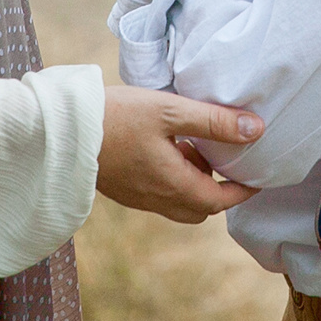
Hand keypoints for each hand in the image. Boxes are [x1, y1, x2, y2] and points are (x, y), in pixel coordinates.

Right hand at [97, 85, 261, 223]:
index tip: (257, 178)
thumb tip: (256, 129)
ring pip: (177, 203)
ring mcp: (135, 197)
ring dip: (192, 184)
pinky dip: (171, 180)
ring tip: (189, 145)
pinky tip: (162, 147)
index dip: (242, 191)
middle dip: (217, 190)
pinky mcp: (121, 189)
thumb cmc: (118, 116)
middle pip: (199, 209)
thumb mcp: (171, 111)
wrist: (62, 129)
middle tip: (221, 159)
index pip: (220, 200)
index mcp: (173, 185)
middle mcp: (156, 198)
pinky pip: (157, 196)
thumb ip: (214, 121)